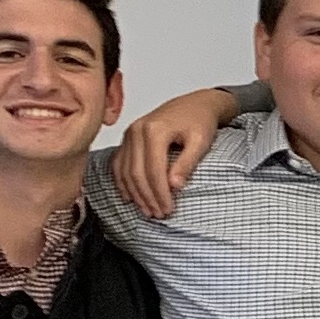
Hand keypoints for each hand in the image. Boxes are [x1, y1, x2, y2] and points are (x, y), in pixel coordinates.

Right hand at [112, 87, 239, 217]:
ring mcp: (129, 134)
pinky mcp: (128, 139)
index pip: (153, 170)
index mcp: (154, 130)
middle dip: (147, 197)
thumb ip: (187, 163)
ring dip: (135, 194)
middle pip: (136, 173)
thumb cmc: (199, 121)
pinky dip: (122, 182)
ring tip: (148, 210)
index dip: (160, 193)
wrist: (195, 104)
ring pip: (125, 171)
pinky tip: (130, 197)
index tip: (168, 209)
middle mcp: (137, 131)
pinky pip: (118, 164)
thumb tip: (174, 186)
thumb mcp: (201, 141)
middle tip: (159, 214)